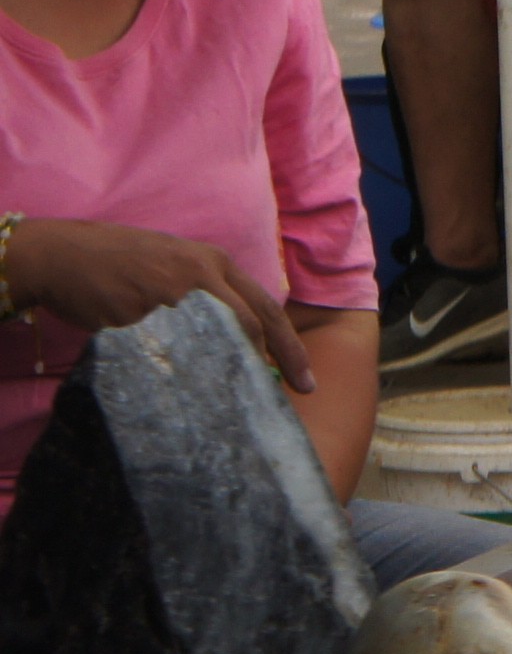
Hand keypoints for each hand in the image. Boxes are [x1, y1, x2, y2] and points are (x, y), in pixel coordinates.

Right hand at [3, 220, 316, 390]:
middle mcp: (199, 274)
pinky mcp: (138, 313)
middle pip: (251, 324)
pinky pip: (170, 351)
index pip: (265, 308)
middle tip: (283, 397)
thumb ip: (210, 294)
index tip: (305, 380)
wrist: (63, 255)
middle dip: (273, 362)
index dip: (290, 346)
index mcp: (214, 262)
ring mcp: (169, 293)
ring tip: (235, 398)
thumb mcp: (177, 263)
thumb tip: (242, 342)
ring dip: (227, 371)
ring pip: (216, 340)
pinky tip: (190, 391)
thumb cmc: (123, 262)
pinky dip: (184, 373)